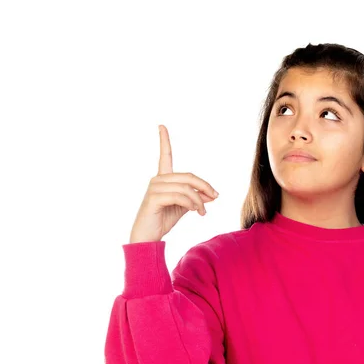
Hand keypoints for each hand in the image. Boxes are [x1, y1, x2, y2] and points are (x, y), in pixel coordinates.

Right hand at [128, 125, 217, 243]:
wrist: (148, 238)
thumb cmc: (163, 220)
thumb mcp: (185, 207)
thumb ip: (197, 197)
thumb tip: (214, 194)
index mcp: (163, 179)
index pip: (165, 156)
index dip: (164, 140)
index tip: (161, 126)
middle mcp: (157, 179)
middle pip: (188, 176)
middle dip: (205, 186)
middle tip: (215, 198)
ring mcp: (154, 187)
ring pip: (186, 187)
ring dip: (199, 200)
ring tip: (202, 212)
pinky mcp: (154, 197)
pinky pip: (179, 196)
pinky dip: (192, 203)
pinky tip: (195, 211)